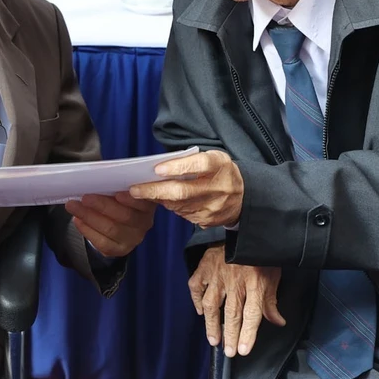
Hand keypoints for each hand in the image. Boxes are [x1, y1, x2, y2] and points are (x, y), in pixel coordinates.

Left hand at [66, 192, 155, 256]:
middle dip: (102, 205)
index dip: (131, 199)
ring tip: (74, 206)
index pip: (143, 202)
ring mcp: (132, 238)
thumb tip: (97, 175)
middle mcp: (143, 222)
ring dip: (89, 216)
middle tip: (85, 197)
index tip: (117, 193)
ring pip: (111, 229)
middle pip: (125, 216)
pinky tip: (78, 220)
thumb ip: (115, 183)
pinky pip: (102, 242)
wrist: (116, 221)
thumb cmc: (118, 198)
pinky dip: (87, 230)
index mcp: (147, 203)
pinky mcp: (119, 249)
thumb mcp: (122, 188)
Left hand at [129, 149, 243, 228]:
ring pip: (178, 205)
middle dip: (155, 191)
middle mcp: (217, 187)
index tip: (157, 169)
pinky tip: (159, 200)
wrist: (244, 197)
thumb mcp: (213, 158)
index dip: (177, 167)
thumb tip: (160, 168)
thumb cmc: (220, 171)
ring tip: (140, 193)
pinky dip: (169, 206)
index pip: (199, 165)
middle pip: (182, 192)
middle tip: (134, 189)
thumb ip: (190, 160)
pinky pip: (182, 214)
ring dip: (157, 199)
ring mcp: (212, 207)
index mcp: (219, 166)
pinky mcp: (207, 220)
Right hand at [189, 245, 285, 356]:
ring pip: (212, 304)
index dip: (248, 334)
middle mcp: (235, 282)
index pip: (252, 314)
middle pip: (232, 314)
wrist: (243, 227)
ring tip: (213, 339)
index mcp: (255, 284)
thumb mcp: (272, 275)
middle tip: (228, 352)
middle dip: (230, 335)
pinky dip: (197, 299)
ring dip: (211, 324)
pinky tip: (200, 311)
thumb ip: (271, 300)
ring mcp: (217, 274)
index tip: (242, 350)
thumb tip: (278, 321)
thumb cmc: (259, 254)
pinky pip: (196, 286)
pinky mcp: (205, 266)